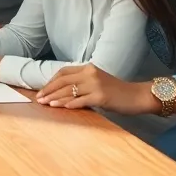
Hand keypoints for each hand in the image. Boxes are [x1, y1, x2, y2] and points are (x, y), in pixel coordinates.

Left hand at [36, 63, 155, 114]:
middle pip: (63, 81)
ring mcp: (96, 84)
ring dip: (55, 98)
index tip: (42, 90)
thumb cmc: (117, 91)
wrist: (137, 96)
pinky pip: (80, 100)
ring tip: (45, 103)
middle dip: (49, 90)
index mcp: (88, 68)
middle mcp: (91, 73)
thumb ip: (82, 83)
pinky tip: (59, 107)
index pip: (63, 72)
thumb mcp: (98, 82)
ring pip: (69, 91)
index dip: (51, 82)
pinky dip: (68, 104)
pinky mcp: (101, 97)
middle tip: (38, 98)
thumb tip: (62, 92)